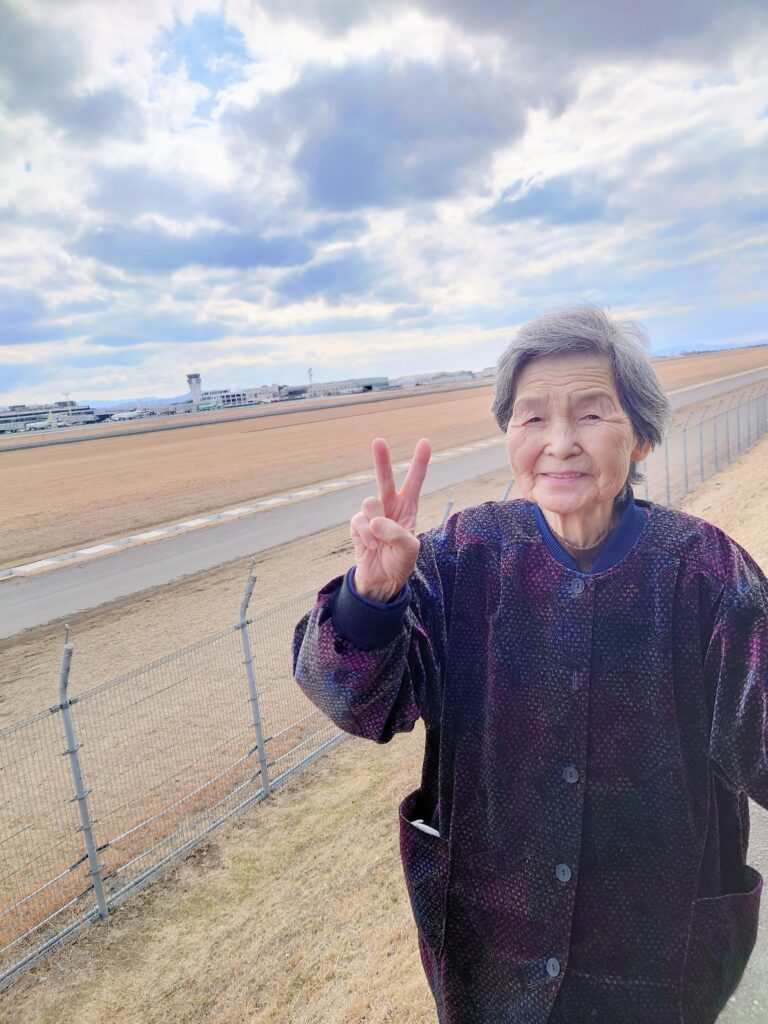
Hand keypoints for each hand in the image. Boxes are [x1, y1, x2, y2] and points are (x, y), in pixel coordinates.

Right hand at [350, 437, 431, 602]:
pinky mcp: (357, 524)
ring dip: (376, 524)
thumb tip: (374, 521)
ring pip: (370, 502)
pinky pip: (359, 521)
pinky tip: (372, 546)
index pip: (414, 482)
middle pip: (385, 478)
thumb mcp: (409, 549)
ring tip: (381, 541)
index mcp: (408, 508)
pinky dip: (366, 535)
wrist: (381, 581)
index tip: (425, 442)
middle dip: (382, 460)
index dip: (419, 462)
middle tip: (379, 441)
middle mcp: (390, 507)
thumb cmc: (401, 562)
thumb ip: (397, 533)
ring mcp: (371, 515)